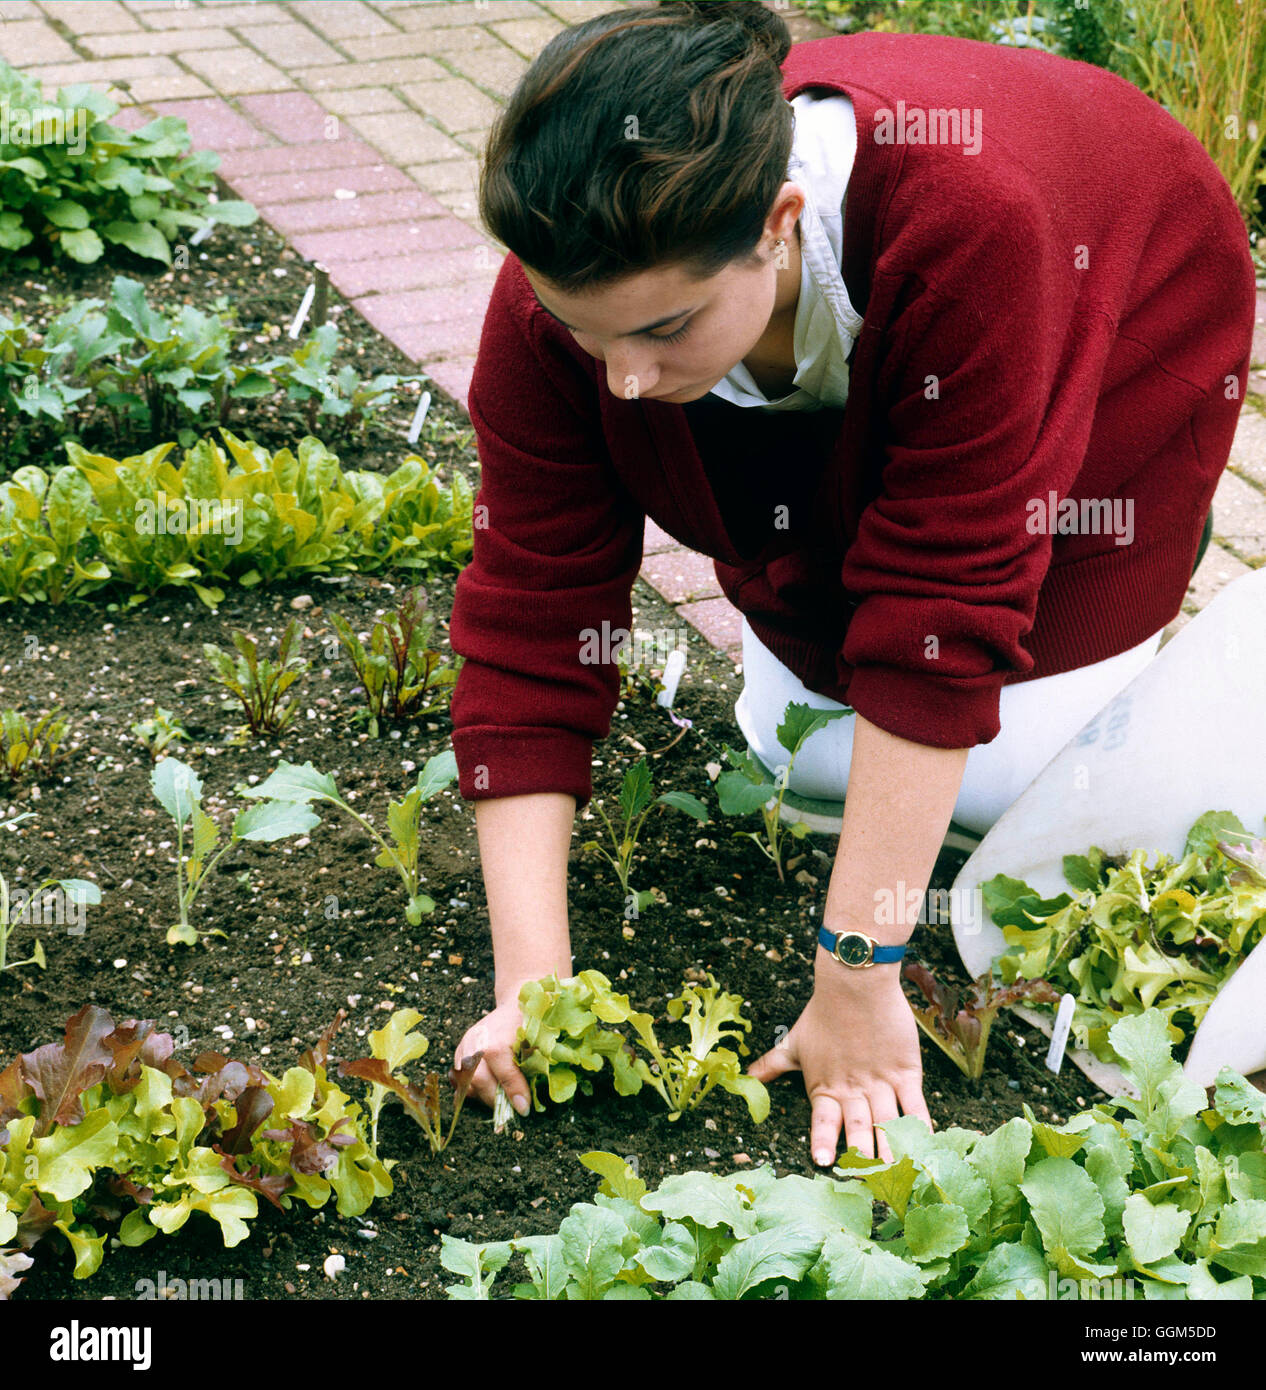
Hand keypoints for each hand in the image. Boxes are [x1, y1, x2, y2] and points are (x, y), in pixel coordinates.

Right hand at [453, 995, 533, 1118]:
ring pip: (467, 1083)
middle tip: (512, 1107)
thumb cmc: (529, 1023)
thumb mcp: (534, 1046)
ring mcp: (464, 1047)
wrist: (515, 1002)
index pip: (504, 1079)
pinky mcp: (459, 1049)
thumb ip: (528, 1073)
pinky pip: (460, 1078)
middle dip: (496, 1100)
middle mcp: (475, 1046)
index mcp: (495, 1044)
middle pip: (480, 1084)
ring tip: (500, 1097)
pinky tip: (488, 1087)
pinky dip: (473, 1087)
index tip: (524, 1110)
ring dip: (484, 1095)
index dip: (515, 1096)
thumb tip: (523, 1105)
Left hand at [747, 957, 931, 1165]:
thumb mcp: (794, 1042)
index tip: (822, 1162)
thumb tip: (746, 1076)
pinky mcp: (906, 1071)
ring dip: (892, 1149)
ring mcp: (881, 1082)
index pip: (823, 1121)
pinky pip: (915, 1105)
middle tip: (868, 1182)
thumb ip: (773, 1065)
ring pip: (888, 1123)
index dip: (823, 1141)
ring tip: (895, 1172)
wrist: (856, 983)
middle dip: (863, 1157)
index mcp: (825, 1086)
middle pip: (860, 1129)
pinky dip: (920, 1126)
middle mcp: (853, 1089)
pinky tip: (925, 1145)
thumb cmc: (823, 1013)